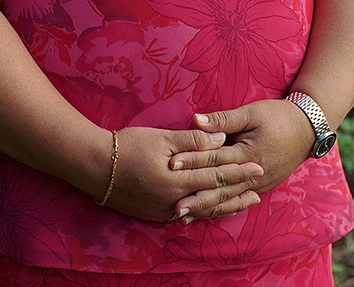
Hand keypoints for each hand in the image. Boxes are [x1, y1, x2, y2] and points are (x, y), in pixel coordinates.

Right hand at [102, 125, 263, 222]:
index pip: (215, 176)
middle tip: (259, 187)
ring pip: (203, 210)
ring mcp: (164, 211)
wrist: (94, 167)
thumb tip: (220, 138)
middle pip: (213, 198)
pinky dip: (205, 211)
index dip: (237, 171)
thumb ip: (192, 141)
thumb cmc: (127, 146)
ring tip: (244, 201)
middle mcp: (174, 202)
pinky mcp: (155, 214)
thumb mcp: (161, 138)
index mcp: (177, 181)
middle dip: (237, 191)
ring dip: (225, 205)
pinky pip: (187, 214)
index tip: (257, 166)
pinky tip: (212, 209)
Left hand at [167, 100, 310, 217]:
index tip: (171, 166)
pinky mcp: (261, 187)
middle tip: (175, 206)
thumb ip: (223, 119)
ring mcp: (259, 185)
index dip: (193, 162)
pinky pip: (239, 200)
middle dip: (197, 197)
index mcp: (249, 154)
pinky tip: (208, 214)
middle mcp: (254, 175)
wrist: (308, 129)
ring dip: (207, 208)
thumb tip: (196, 120)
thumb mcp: (251, 113)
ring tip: (185, 217)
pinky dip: (222, 207)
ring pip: (229, 199)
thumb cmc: (277, 116)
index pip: (215, 160)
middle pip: (220, 188)